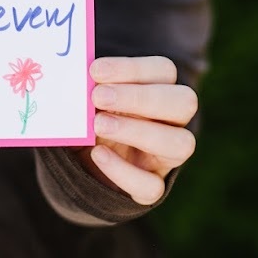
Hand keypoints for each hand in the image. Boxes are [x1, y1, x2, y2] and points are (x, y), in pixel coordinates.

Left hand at [84, 56, 197, 204]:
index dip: (132, 68)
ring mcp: (166, 158)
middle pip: (184, 102)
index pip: (164, 70)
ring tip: (98, 124)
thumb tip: (73, 75)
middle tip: (97, 96)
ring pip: (181, 144)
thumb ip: (86, 89)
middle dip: (141, 97)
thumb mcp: (85, 101)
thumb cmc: (87, 119)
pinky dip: (123, 171)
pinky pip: (152, 187)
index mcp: (159, 90)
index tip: (94, 71)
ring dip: (138, 131)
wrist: (77, 163)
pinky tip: (98, 154)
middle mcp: (172, 122)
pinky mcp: (151, 188)